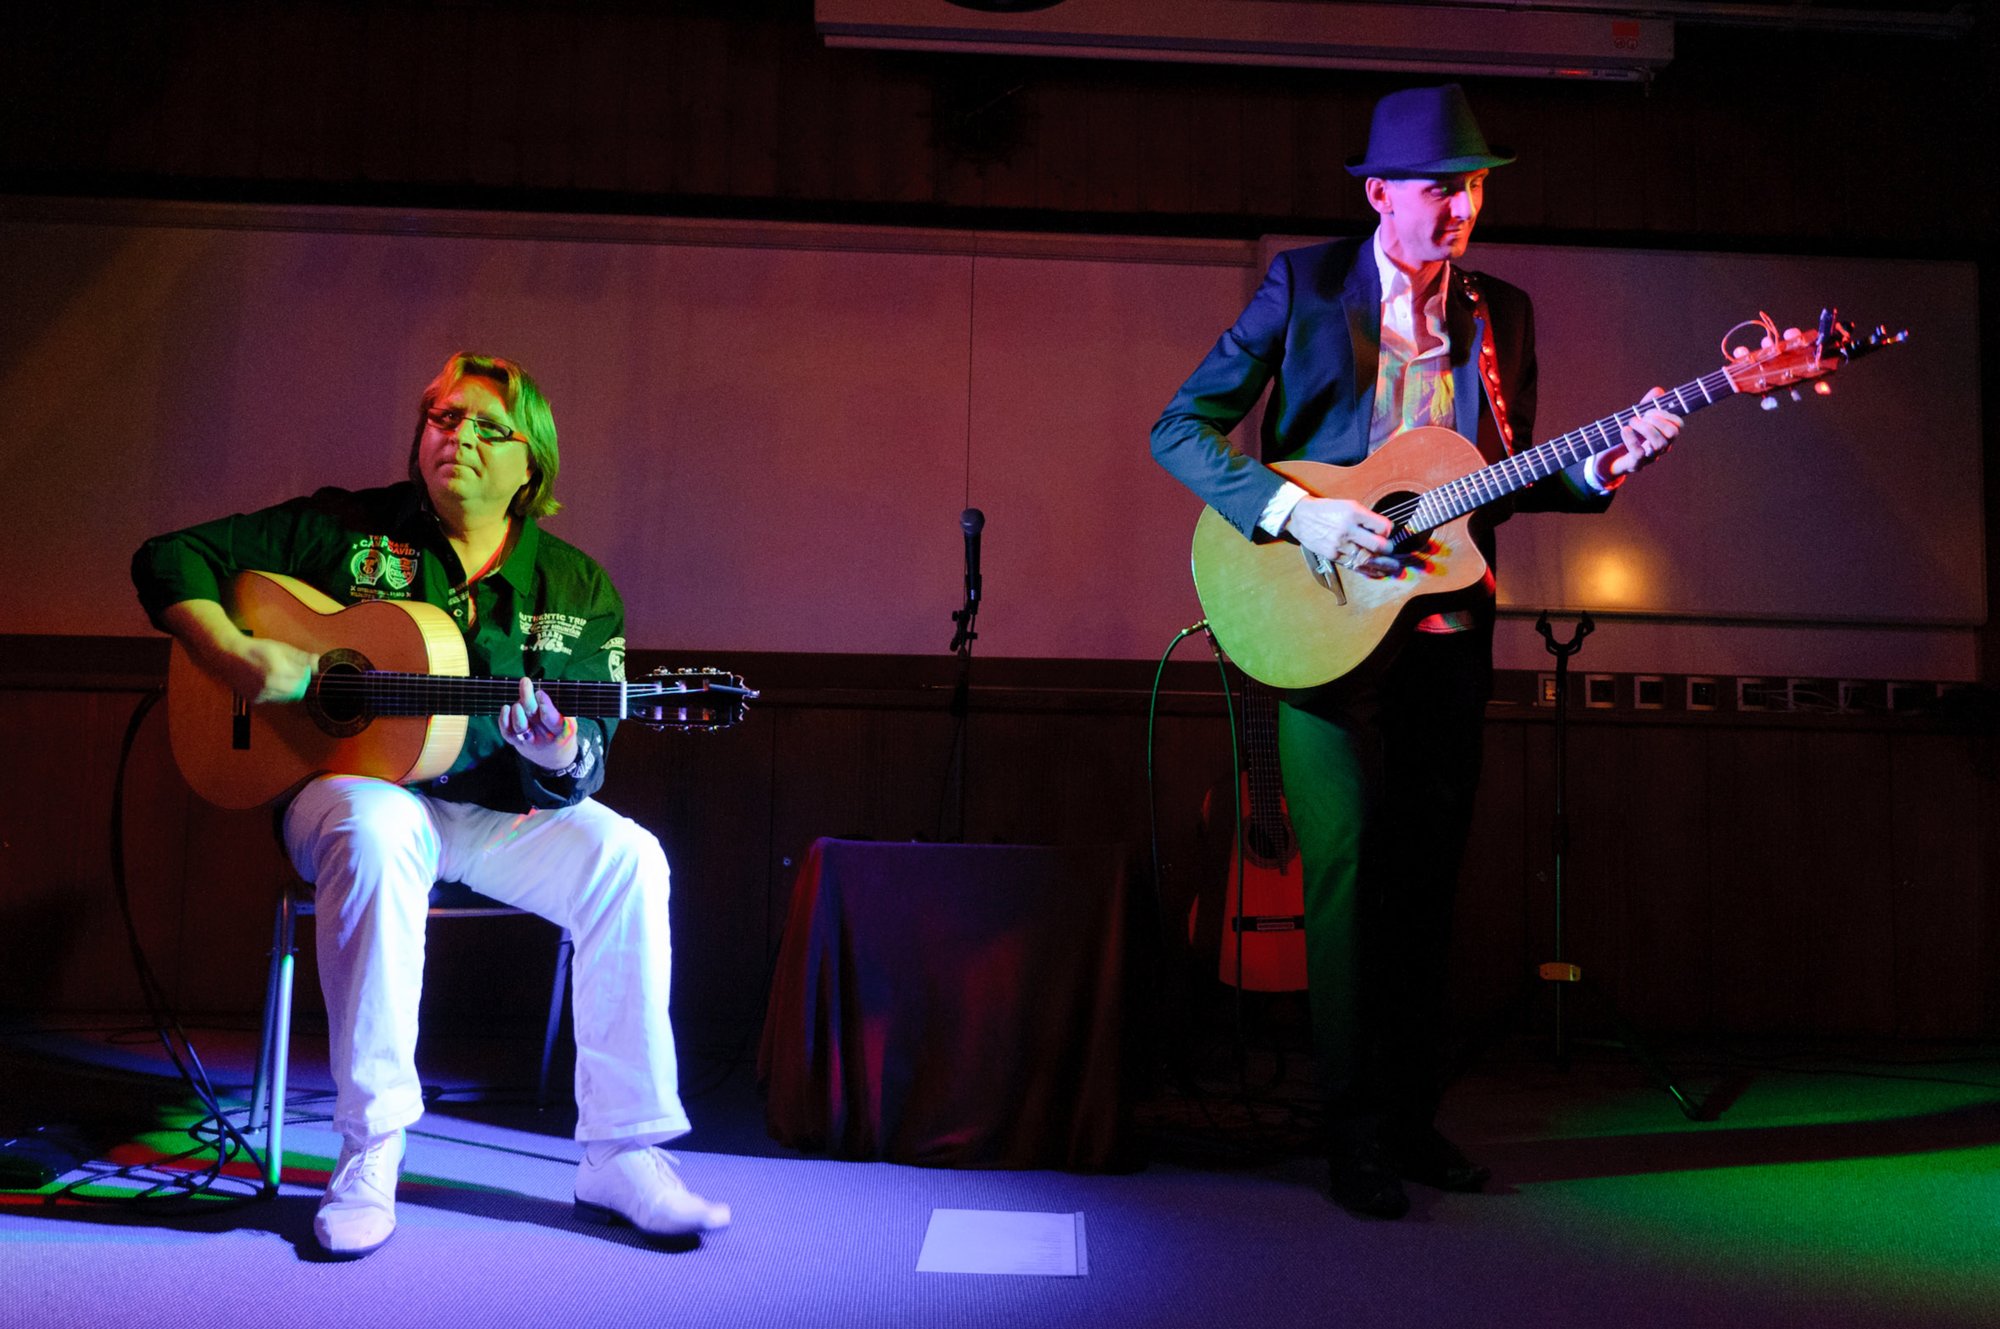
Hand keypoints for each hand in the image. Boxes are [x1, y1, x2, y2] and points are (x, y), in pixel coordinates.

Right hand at [232, 638, 319, 703]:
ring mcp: (262, 694)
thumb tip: (317, 662)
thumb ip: (300, 657)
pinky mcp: (256, 700)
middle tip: (290, 672)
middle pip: (297, 689)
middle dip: (298, 681)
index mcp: (278, 671)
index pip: (303, 676)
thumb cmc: (256, 649)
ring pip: (287, 697)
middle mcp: (270, 685)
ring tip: (277, 674)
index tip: (301, 666)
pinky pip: (274, 699)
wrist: (230, 655)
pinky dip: (276, 692)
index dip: (305, 671)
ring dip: (288, 688)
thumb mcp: (280, 648)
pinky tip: (268, 681)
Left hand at [499, 676, 578, 769]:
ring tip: (518, 700)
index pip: (552, 720)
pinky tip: (505, 708)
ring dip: (517, 711)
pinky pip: (508, 733)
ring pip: (520, 727)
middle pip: (534, 717)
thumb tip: (540, 688)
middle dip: (528, 698)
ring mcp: (529, 742)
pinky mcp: (517, 743)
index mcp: (561, 732)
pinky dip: (504, 720)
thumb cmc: (562, 731)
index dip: (545, 706)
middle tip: (525, 682)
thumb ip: (558, 708)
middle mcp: (544, 738)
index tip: (540, 692)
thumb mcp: (569, 721)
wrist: (554, 758)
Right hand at [1284, 496, 1401, 576]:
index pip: (1382, 526)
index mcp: (1354, 513)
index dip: (1387, 531)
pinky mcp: (1333, 555)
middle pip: (1377, 545)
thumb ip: (1365, 517)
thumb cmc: (1327, 510)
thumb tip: (1382, 531)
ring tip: (1392, 567)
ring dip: (1383, 565)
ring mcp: (1340, 544)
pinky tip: (1377, 572)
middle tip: (1391, 550)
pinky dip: (1367, 570)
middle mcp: (1348, 529)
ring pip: (1367, 559)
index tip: (1386, 533)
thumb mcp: (1348, 505)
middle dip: (1388, 550)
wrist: (1301, 517)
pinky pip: (1354, 566)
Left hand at [1605, 386, 1682, 478]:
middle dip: (1657, 420)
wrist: (1606, 460)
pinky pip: (1639, 453)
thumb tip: (1658, 390)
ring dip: (1645, 428)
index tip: (1648, 411)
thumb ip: (1646, 405)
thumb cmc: (1623, 438)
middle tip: (1640, 417)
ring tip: (1631, 422)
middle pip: (1672, 434)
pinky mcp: (1635, 465)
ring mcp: (1649, 458)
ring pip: (1659, 444)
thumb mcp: (1635, 419)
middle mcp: (1660, 448)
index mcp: (1663, 435)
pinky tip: (1624, 429)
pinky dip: (1631, 439)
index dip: (1666, 414)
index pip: (1678, 425)